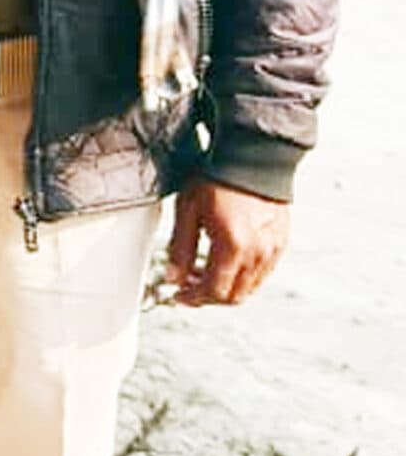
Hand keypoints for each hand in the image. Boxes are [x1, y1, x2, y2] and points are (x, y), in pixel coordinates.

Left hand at [166, 177, 289, 305]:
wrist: (253, 156)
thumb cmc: (219, 177)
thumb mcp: (188, 210)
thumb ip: (180, 248)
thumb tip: (173, 277)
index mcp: (234, 246)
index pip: (214, 291)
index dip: (192, 298)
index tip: (178, 295)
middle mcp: (259, 252)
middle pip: (234, 296)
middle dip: (208, 297)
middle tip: (188, 286)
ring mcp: (274, 249)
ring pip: (250, 287)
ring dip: (226, 287)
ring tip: (204, 271)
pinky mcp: (282, 242)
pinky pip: (263, 272)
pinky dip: (243, 276)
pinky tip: (226, 260)